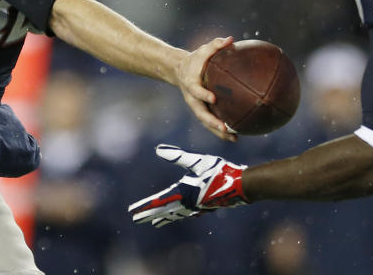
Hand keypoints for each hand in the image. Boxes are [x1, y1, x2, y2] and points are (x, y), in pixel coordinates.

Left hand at [128, 144, 247, 226]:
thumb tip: (159, 149)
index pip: (159, 201)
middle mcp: (187, 203)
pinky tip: (179, 215)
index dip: (145, 206)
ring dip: (163, 217)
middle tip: (136, 220)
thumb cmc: (219, 171)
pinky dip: (179, 215)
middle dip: (149, 215)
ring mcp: (196, 207)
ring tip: (154, 222)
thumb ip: (178, 156)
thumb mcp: (198, 161)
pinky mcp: (205, 207)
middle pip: (164, 211)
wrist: (240, 186)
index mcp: (183, 193)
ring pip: (175, 214)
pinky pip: (187, 214)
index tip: (132, 212)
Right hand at [177, 37, 236, 141]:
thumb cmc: (196, 59)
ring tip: (234, 137)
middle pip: (200, 113)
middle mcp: (192, 99)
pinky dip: (222, 130)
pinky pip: (212, 122)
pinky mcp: (202, 111)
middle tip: (224, 127)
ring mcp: (197, 107)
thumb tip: (231, 39)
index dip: (203, 95)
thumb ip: (216, 44)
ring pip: (206, 122)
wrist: (180, 71)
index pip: (196, 91)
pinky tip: (237, 135)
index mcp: (191, 84)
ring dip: (218, 132)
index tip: (213, 98)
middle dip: (212, 122)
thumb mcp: (203, 50)